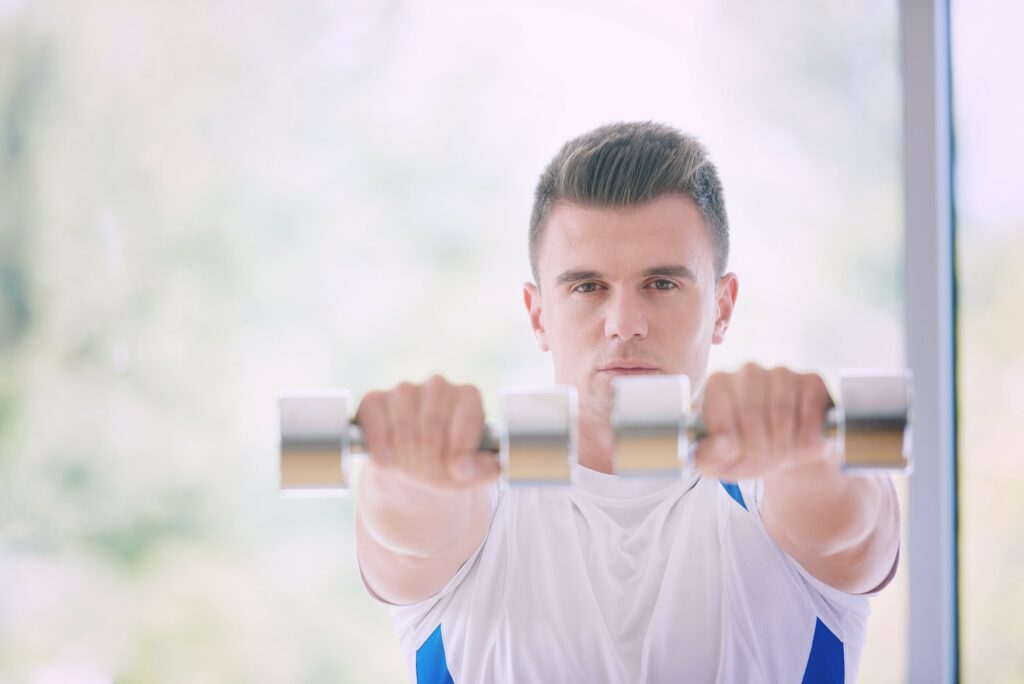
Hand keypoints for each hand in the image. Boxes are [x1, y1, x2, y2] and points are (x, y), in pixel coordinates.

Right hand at [354, 374, 499, 488]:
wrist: (415, 471)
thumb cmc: (451, 466)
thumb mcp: (475, 474)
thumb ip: (482, 470)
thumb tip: (463, 467)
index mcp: (468, 396)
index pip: (463, 427)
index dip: (457, 457)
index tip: (454, 472)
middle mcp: (437, 385)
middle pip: (432, 430)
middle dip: (430, 463)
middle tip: (430, 476)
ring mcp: (403, 390)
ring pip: (403, 429)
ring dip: (406, 459)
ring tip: (412, 469)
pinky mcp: (373, 401)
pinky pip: (375, 429)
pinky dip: (381, 452)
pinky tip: (389, 461)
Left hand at [695, 363, 834, 480]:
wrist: (787, 449)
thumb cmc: (747, 451)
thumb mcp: (719, 461)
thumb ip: (708, 456)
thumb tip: (719, 446)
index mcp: (717, 385)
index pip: (724, 425)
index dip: (734, 453)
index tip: (740, 462)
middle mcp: (747, 372)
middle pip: (752, 420)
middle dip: (760, 452)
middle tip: (763, 464)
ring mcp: (780, 373)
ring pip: (781, 416)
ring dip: (783, 447)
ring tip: (780, 455)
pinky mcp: (811, 381)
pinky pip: (810, 412)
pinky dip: (807, 437)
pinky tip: (801, 445)